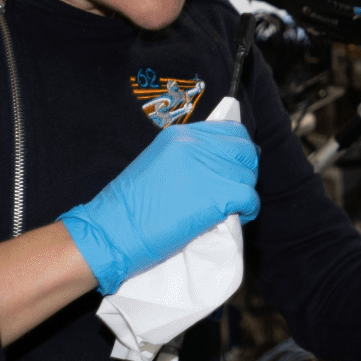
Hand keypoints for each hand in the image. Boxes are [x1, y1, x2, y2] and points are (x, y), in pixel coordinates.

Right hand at [59, 122, 259, 292]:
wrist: (112, 230)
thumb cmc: (128, 207)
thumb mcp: (158, 164)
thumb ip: (187, 158)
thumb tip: (218, 164)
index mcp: (179, 135)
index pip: (230, 130)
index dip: (238, 151)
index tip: (234, 166)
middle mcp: (195, 145)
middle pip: (244, 150)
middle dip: (245, 170)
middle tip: (236, 188)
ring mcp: (206, 169)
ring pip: (248, 175)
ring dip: (244, 192)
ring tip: (232, 206)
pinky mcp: (216, 196)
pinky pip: (249, 198)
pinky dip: (248, 209)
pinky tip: (237, 216)